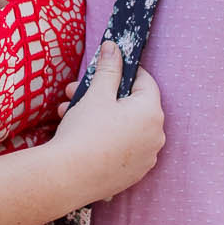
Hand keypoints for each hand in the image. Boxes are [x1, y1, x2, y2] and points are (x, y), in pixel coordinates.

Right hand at [48, 40, 164, 203]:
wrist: (67, 177)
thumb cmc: (84, 131)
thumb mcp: (96, 94)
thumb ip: (109, 69)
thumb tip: (114, 47)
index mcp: (152, 113)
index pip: (146, 82)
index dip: (125, 72)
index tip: (107, 68)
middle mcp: (156, 136)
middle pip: (132, 106)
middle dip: (103, 95)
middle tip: (76, 91)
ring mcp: (146, 158)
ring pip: (124, 127)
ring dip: (99, 116)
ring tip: (68, 112)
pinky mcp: (133, 175)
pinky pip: (121, 147)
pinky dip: (105, 138)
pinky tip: (80, 135)